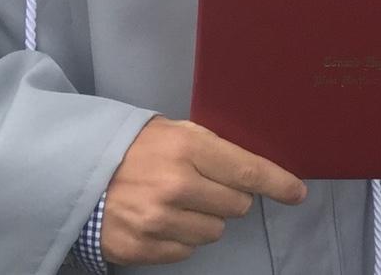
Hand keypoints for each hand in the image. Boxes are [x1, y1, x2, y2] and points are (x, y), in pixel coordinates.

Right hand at [101, 117, 305, 265]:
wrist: (82, 173)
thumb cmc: (138, 146)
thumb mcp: (177, 131)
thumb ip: (213, 148)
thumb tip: (253, 171)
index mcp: (189, 148)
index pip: (247, 171)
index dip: (278, 184)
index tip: (298, 193)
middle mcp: (177, 186)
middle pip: (236, 206)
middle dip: (231, 197)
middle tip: (208, 186)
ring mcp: (159, 221)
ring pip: (214, 231)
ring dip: (207, 219)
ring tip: (182, 202)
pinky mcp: (143, 248)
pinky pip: (187, 251)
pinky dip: (183, 237)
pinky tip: (165, 219)